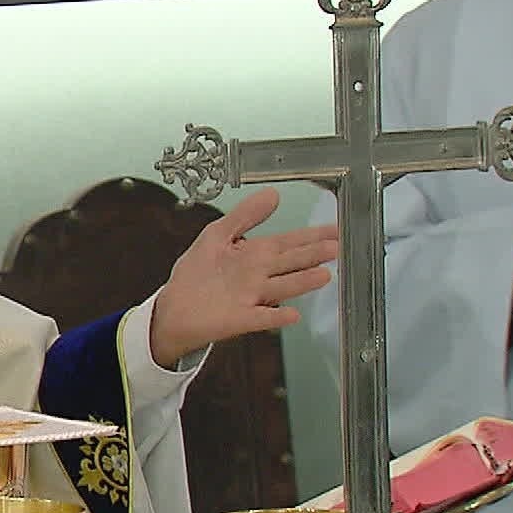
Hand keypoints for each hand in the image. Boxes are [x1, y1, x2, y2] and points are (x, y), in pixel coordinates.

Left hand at [148, 187, 337, 367]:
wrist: (175, 308)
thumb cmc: (197, 272)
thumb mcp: (218, 234)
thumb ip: (245, 215)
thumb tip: (272, 193)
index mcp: (254, 254)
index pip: (289, 241)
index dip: (312, 235)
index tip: (335, 230)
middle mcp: (258, 275)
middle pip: (291, 262)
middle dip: (313, 254)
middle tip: (337, 247)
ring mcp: (252, 298)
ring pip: (282, 287)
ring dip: (302, 282)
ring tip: (324, 275)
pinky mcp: (241, 318)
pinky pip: (262, 318)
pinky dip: (276, 316)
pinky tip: (292, 314)